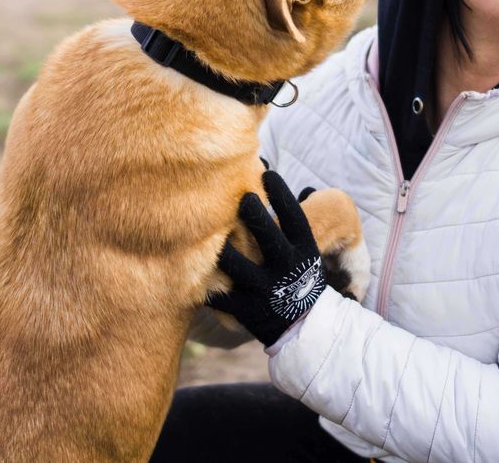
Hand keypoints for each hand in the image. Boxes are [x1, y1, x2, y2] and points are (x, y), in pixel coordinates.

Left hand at [207, 171, 325, 345]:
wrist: (304, 325)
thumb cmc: (301, 279)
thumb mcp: (311, 253)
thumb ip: (298, 225)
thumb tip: (303, 188)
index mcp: (304, 252)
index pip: (294, 217)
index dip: (282, 193)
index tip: (268, 173)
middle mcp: (286, 269)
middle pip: (267, 236)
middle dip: (253, 213)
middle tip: (238, 196)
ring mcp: (266, 290)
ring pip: (237, 265)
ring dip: (221, 247)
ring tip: (207, 230)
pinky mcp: (247, 310)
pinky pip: (220, 294)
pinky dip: (205, 282)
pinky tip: (188, 265)